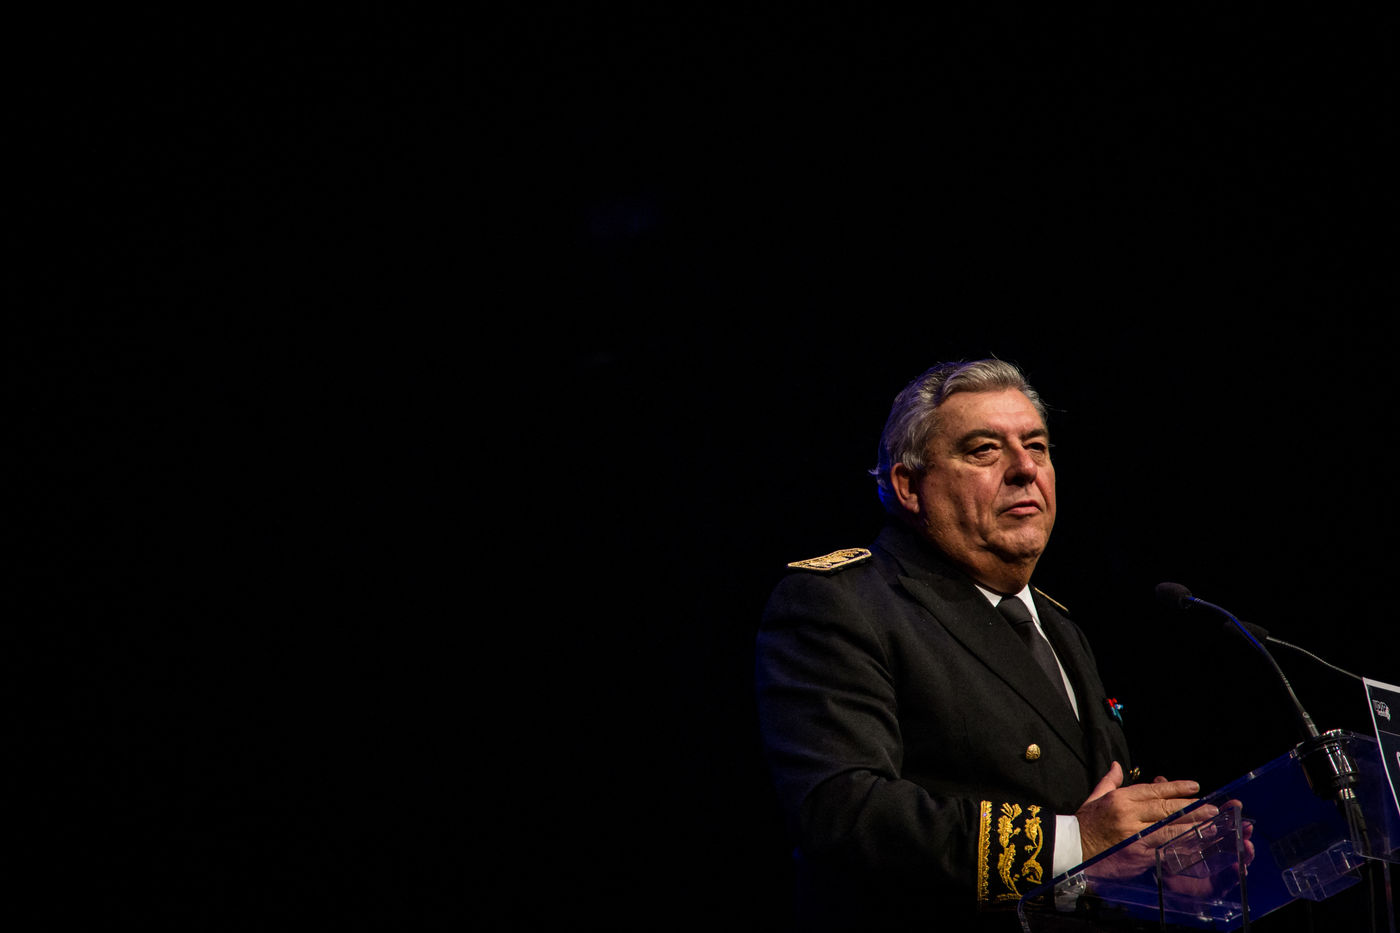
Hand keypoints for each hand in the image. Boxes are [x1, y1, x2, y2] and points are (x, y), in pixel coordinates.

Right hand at [1076, 762, 1201, 873]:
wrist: (1073, 849)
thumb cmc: (1085, 823)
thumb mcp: (1095, 797)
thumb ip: (1110, 781)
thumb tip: (1117, 766)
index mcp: (1120, 799)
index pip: (1153, 791)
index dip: (1176, 788)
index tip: (1194, 786)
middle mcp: (1129, 816)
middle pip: (1165, 810)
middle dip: (1191, 808)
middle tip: (1211, 807)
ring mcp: (1134, 837)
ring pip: (1168, 830)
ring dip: (1191, 828)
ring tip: (1211, 826)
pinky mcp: (1137, 856)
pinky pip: (1164, 850)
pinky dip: (1180, 848)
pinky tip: (1194, 845)